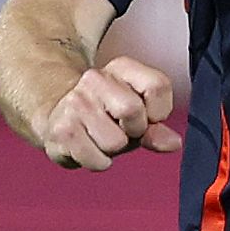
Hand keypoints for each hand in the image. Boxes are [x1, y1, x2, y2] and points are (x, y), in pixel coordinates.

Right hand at [33, 56, 180, 169]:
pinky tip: (87, 147)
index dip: (159, 111)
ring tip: (100, 137)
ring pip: (115, 142)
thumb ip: (156, 128)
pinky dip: (97, 161)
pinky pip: (97, 160)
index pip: (157, 85)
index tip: (148, 117)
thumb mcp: (135, 114)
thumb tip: (174, 143)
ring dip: (113, 150)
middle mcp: (95, 79)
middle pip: (133, 111)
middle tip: (122, 130)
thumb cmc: (103, 115)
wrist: (55, 113)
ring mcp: (75, 103)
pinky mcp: (61, 130)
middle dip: (134, 131)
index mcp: (120, 69)